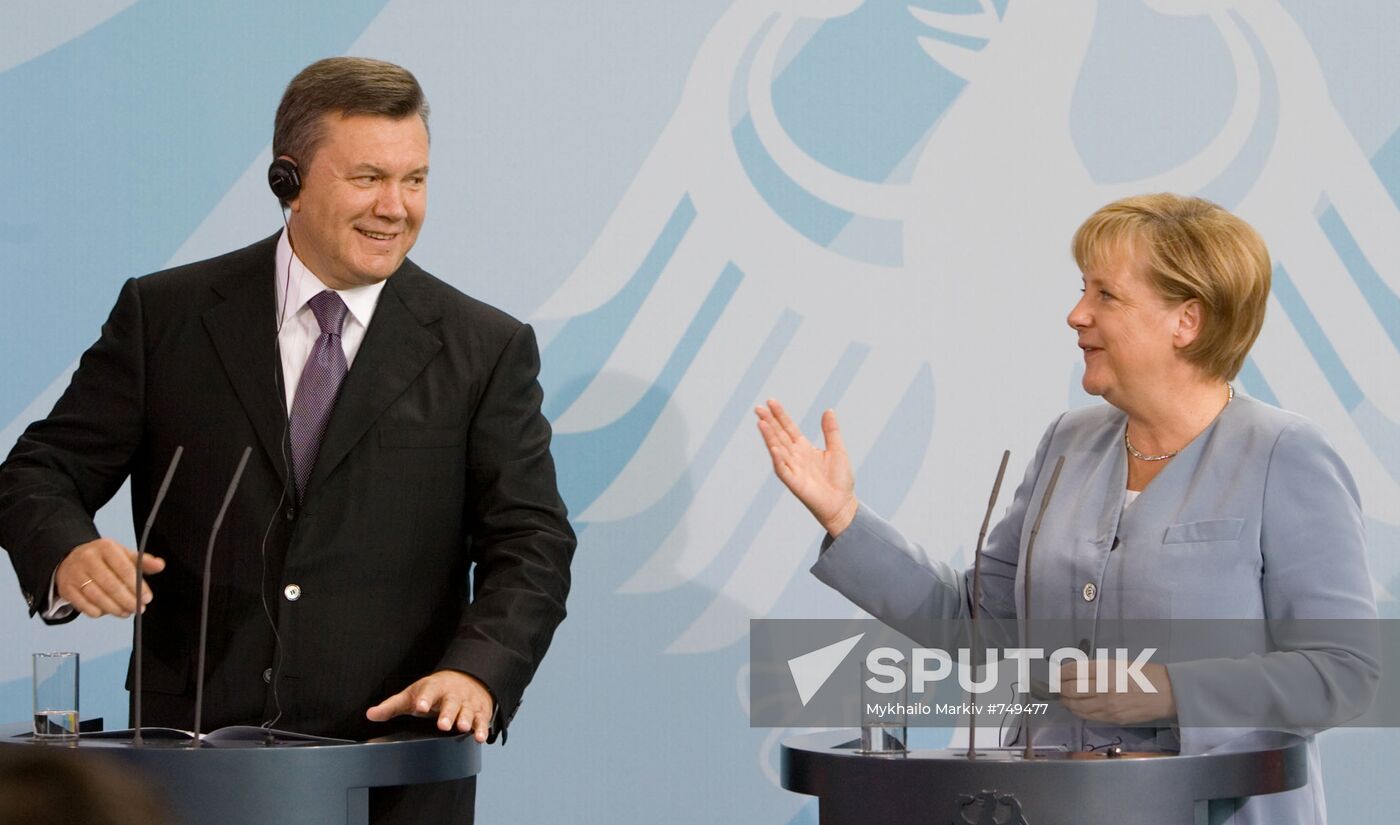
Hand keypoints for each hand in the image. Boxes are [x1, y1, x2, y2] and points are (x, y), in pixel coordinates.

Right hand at [55, 539, 164, 617]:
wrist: (70, 559)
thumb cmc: (103, 559)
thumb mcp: (123, 554)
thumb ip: (142, 561)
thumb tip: (160, 565)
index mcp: (105, 547)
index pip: (124, 568)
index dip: (137, 586)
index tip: (147, 598)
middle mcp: (87, 559)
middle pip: (111, 585)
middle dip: (128, 600)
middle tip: (139, 608)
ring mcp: (75, 574)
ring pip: (97, 596)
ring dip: (115, 608)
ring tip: (126, 612)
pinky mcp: (66, 588)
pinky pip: (84, 605)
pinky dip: (98, 611)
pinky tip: (107, 611)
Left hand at [366, 670, 494, 741]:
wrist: (467, 679)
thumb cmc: (434, 691)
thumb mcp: (412, 695)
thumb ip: (392, 706)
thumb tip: (370, 715)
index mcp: (434, 688)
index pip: (428, 691)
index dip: (424, 699)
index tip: (419, 706)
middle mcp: (452, 694)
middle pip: (451, 702)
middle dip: (447, 713)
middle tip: (443, 725)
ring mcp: (467, 702)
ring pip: (467, 710)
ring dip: (465, 719)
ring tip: (462, 728)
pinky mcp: (479, 711)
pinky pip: (481, 720)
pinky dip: (481, 729)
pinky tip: (480, 738)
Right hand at [755, 399, 857, 535]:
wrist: (842, 503)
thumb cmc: (840, 479)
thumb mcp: (837, 449)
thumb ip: (831, 431)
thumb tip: (829, 410)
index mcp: (804, 447)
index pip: (788, 427)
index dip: (780, 415)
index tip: (771, 401)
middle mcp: (795, 456)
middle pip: (779, 435)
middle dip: (769, 422)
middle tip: (758, 408)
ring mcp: (793, 468)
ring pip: (778, 449)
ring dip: (769, 437)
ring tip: (761, 423)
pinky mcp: (794, 483)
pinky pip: (783, 470)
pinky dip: (778, 459)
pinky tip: (774, 448)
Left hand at [1056, 659, 1175, 724]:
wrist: (1168, 693)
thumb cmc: (1144, 674)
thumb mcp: (1117, 664)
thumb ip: (1096, 669)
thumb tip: (1074, 674)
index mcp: (1105, 669)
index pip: (1072, 671)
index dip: (1060, 673)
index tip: (1057, 673)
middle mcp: (1104, 688)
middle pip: (1070, 690)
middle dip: (1060, 689)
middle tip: (1057, 687)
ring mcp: (1108, 706)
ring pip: (1077, 707)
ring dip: (1067, 702)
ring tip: (1064, 698)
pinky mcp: (1113, 719)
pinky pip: (1089, 717)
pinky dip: (1079, 712)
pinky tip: (1077, 708)